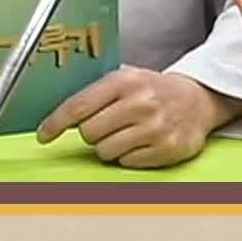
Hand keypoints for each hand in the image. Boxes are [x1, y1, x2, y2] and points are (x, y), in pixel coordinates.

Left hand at [34, 66, 241, 168]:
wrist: (197, 99)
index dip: (56, 123)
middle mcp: (139, 103)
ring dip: (109, 146)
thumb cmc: (154, 90)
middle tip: (106, 125)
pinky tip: (140, 142)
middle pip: (88, 133)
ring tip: (125, 133)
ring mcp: (154, 127)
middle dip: (91, 132)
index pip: (79, 106)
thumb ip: (95, 92)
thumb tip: (61, 115)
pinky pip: (127, 162)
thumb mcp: (126, 78)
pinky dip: (128, 156)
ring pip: (105, 151)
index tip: (44, 135)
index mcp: (125, 81)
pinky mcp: (165, 149)